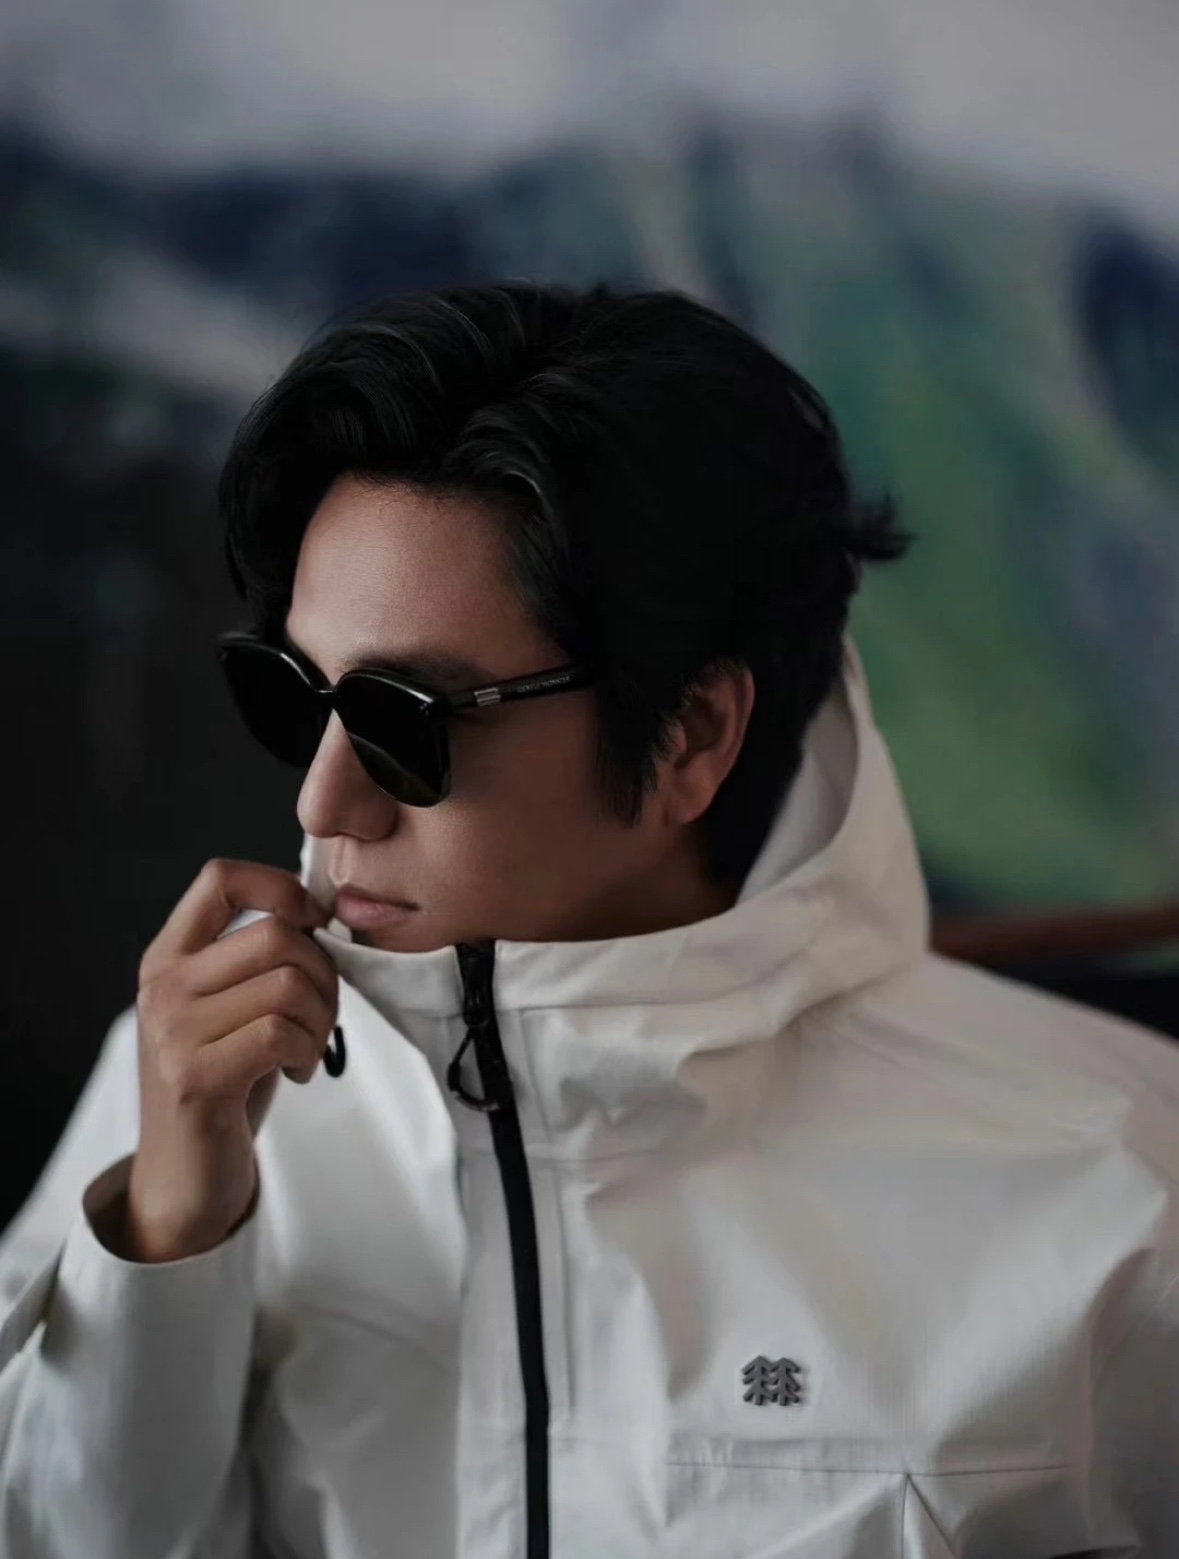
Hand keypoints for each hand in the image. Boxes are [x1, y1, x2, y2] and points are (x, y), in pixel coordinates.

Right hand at [124, 859, 337, 1262]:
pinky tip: (297, 1071)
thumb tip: (325, 909)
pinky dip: (308, 1051)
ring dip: (322, 1019)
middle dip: (325, 973)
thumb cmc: (225, 1081)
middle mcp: (162, 986)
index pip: (220, 878)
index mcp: (168, 957)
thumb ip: (260, 959)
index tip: (315, 926)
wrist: (185, 1176)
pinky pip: (282, 1032)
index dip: (282, 887)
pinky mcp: (195, 1076)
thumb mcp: (232, 1006)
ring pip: (289, 983)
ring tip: (307, 1048)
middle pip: (276, 933)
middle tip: (322, 1014)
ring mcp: (173, 1031)